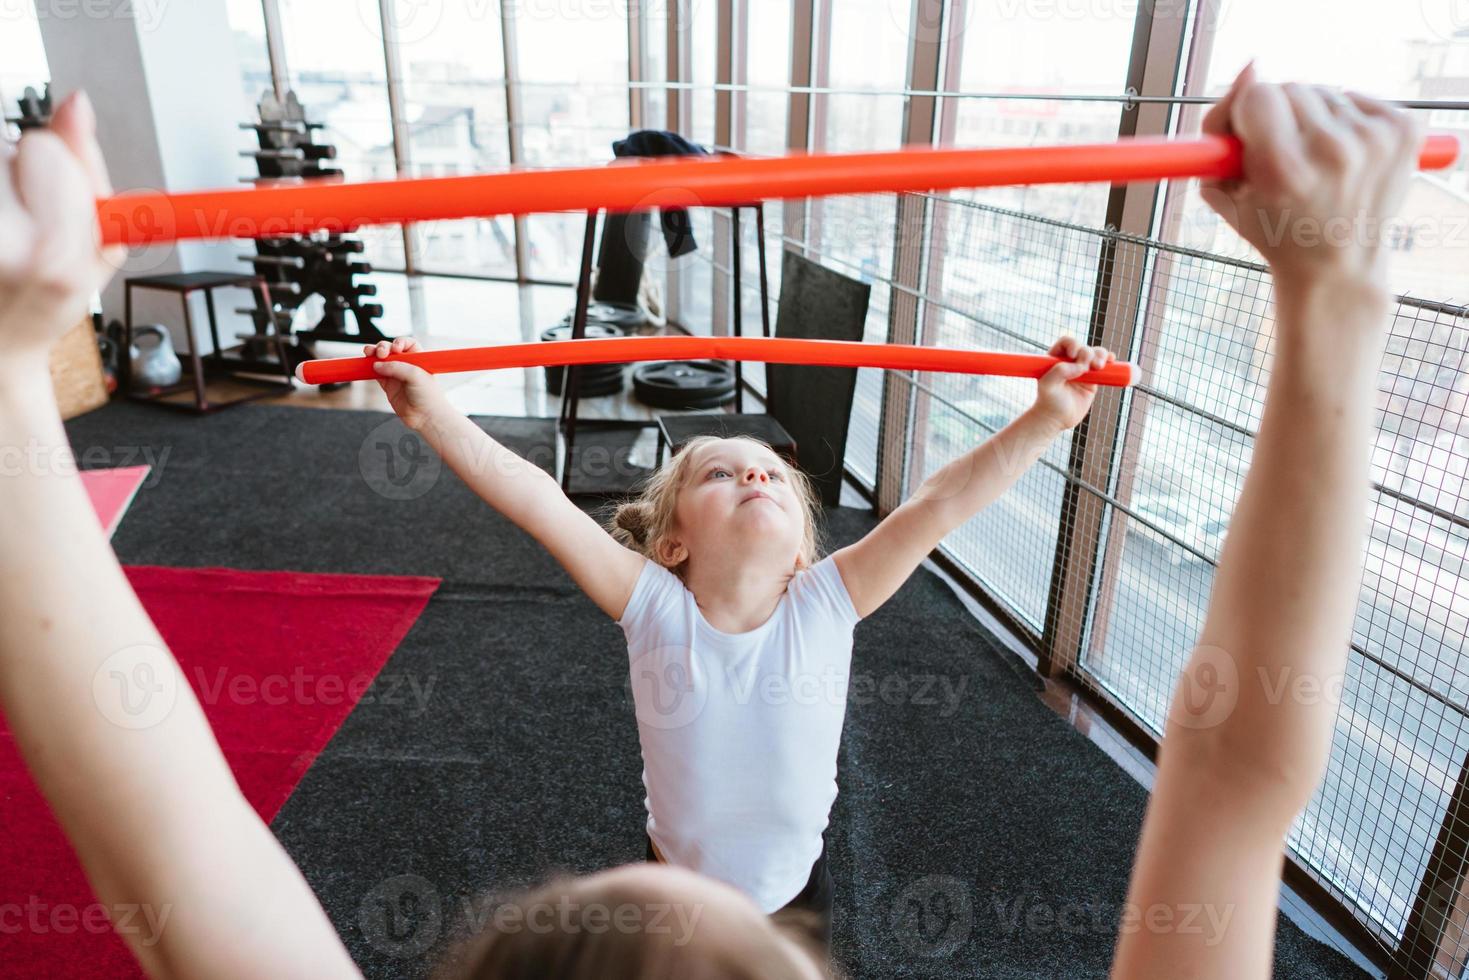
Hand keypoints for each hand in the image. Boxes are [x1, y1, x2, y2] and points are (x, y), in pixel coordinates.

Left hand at [0, 91, 123, 384]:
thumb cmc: (45, 306)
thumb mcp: (100, 254)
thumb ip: (89, 171)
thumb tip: (77, 101)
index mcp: (51, 260)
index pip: (45, 151)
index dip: (64, 168)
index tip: (67, 198)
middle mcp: (2, 247)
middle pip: (10, 149)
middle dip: (25, 171)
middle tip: (30, 218)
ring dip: (2, 181)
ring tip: (8, 228)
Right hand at [366, 337, 447, 430]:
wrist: (426, 417)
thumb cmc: (429, 396)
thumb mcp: (415, 376)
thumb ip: (396, 367)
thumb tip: (377, 364)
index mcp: (419, 359)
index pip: (407, 344)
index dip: (399, 342)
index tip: (396, 348)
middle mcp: (407, 365)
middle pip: (391, 350)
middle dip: (383, 347)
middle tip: (381, 354)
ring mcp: (397, 375)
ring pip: (381, 360)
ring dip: (373, 354)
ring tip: (368, 353)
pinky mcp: (388, 386)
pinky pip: (376, 373)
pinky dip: (369, 368)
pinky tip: (367, 366)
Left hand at [1029, 336, 1113, 432]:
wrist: (1056, 419)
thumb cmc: (1048, 401)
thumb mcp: (1048, 385)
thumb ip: (1059, 372)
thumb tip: (1078, 365)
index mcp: (1055, 358)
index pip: (1067, 342)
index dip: (1073, 345)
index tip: (1073, 356)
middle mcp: (1070, 361)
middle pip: (1084, 347)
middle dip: (1088, 353)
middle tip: (1086, 368)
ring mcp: (1082, 370)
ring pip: (1096, 354)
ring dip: (1101, 355)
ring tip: (1098, 366)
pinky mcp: (1093, 380)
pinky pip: (1104, 367)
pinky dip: (1109, 361)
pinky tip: (1112, 360)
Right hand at [1200, 65, 1421, 290]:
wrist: (1337, 265)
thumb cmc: (1273, 229)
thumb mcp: (1222, 190)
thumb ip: (1217, 127)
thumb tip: (1249, 68)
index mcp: (1284, 168)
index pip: (1257, 93)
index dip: (1247, 112)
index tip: (1250, 137)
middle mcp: (1333, 151)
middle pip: (1292, 87)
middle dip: (1281, 114)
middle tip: (1284, 154)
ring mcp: (1373, 140)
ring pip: (1325, 92)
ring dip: (1314, 118)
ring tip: (1316, 161)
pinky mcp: (1402, 131)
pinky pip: (1358, 98)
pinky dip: (1346, 120)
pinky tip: (1344, 155)